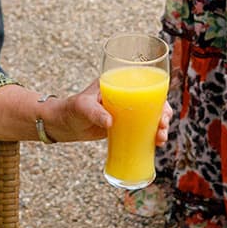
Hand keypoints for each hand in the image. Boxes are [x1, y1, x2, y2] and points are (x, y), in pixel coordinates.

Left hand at [45, 87, 175, 147]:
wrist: (62, 125)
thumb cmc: (71, 109)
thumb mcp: (82, 108)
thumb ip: (95, 113)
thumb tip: (110, 123)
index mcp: (119, 83)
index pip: (146, 85)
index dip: (160, 98)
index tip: (163, 112)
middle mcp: (126, 95)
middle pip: (154, 103)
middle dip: (164, 115)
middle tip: (162, 128)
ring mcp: (126, 111)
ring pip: (151, 117)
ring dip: (161, 127)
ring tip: (160, 140)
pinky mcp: (123, 125)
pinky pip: (142, 129)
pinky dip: (151, 136)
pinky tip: (156, 144)